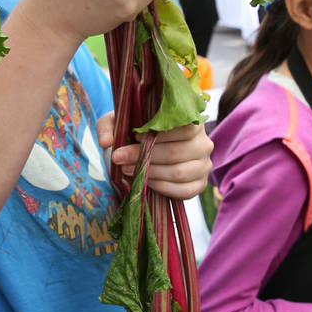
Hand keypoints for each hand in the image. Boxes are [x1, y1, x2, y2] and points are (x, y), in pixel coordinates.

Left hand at [96, 113, 212, 200]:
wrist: (151, 149)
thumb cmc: (138, 131)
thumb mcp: (122, 122)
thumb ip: (109, 126)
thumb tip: (106, 142)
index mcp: (192, 121)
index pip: (183, 127)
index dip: (158, 134)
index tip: (134, 137)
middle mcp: (204, 142)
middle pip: (177, 152)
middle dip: (145, 157)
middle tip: (120, 158)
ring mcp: (204, 165)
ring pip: (179, 172)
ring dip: (150, 173)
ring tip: (128, 170)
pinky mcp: (200, 184)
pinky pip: (184, 190)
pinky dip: (162, 188)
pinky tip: (145, 182)